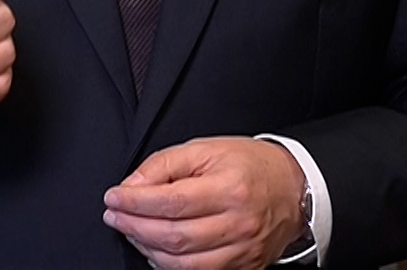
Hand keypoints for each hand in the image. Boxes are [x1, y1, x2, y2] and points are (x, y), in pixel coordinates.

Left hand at [103, 137, 307, 268]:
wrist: (293, 187)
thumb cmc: (249, 165)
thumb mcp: (206, 149)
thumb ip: (164, 164)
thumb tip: (131, 186)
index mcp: (229, 188)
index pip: (171, 202)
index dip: (135, 203)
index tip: (113, 198)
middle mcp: (238, 223)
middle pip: (174, 236)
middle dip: (134, 227)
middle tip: (115, 216)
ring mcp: (243, 251)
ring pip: (183, 263)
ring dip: (148, 249)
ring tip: (133, 231)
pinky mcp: (245, 268)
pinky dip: (170, 266)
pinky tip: (157, 249)